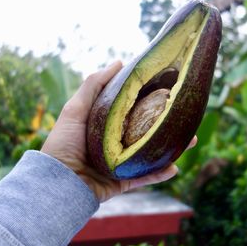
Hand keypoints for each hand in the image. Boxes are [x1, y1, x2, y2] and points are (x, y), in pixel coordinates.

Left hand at [41, 61, 196, 201]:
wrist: (57, 182)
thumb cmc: (63, 143)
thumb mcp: (75, 109)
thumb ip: (94, 85)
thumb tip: (118, 63)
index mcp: (108, 124)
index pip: (135, 109)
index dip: (151, 100)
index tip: (169, 90)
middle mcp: (117, 142)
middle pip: (148, 131)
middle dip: (168, 125)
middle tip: (187, 117)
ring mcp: (121, 162)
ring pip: (152, 154)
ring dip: (172, 149)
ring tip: (190, 141)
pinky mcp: (123, 180)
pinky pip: (145, 178)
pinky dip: (160, 174)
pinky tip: (174, 168)